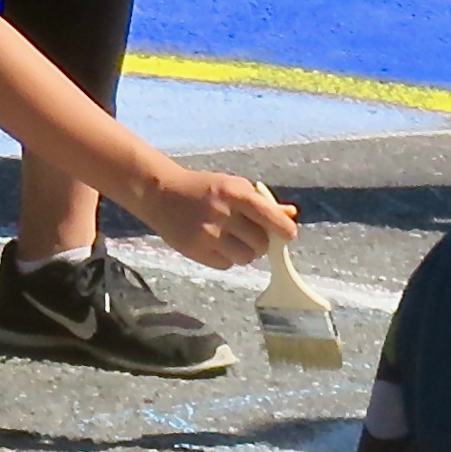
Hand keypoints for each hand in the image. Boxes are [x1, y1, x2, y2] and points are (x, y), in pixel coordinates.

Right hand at [137, 167, 299, 270]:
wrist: (160, 193)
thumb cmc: (203, 189)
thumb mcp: (232, 186)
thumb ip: (262, 202)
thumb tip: (290, 215)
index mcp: (234, 193)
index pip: (269, 215)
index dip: (284, 229)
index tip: (289, 236)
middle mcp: (221, 213)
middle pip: (260, 243)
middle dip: (261, 243)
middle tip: (252, 236)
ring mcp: (207, 234)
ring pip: (245, 258)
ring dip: (245, 253)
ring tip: (233, 242)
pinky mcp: (195, 250)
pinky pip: (226, 265)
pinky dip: (227, 259)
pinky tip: (216, 246)